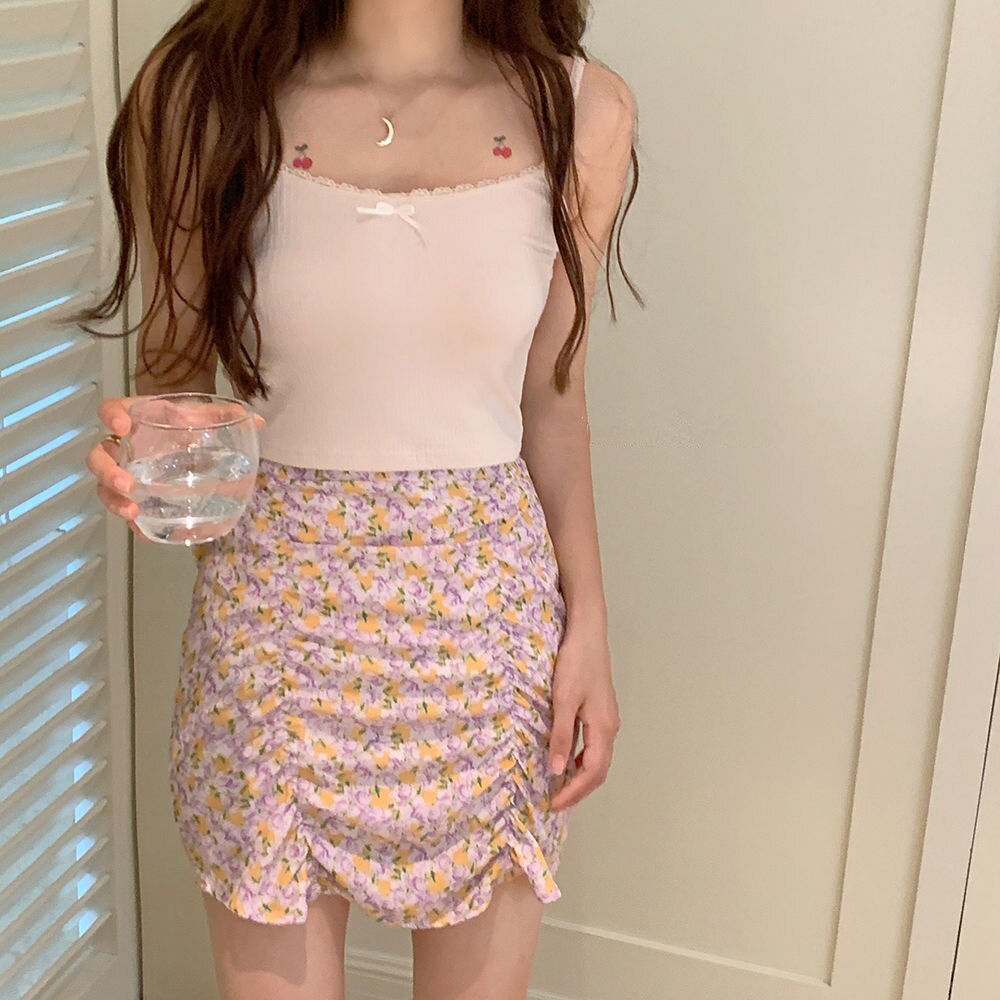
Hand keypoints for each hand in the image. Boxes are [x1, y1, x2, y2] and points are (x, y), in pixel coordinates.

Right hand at [86, 395, 264, 541]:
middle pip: (99, 456)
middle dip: (107, 471)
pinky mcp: (135, 495)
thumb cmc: (189, 421)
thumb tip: (258, 422)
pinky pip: (126, 509)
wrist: (187, 435)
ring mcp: (126, 471)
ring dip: (114, 501)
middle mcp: (124, 446)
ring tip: (132, 512)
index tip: (122, 426)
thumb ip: (225, 415)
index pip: (111, 410)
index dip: (110, 416)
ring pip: (105, 487)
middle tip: (127, 483)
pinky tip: (145, 533)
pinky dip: (134, 524)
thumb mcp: (204, 415)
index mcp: (136, 418)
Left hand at [547, 628, 620, 810]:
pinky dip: (580, 759)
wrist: (588, 634)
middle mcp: (610, 728)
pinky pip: (593, 745)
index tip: (553, 805)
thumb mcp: (563, 700)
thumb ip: (561, 736)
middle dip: (578, 790)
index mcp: (603, 728)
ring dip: (580, 776)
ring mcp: (607, 719)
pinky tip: (565, 758)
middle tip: (554, 802)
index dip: (573, 793)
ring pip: (597, 759)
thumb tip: (557, 771)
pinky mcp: (600, 711)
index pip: (592, 773)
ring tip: (558, 787)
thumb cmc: (576, 663)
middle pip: (598, 771)